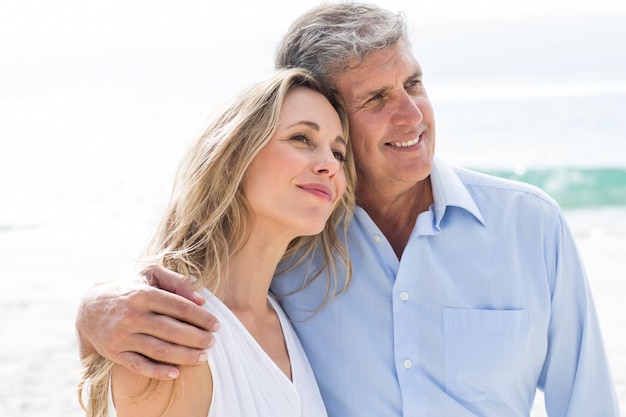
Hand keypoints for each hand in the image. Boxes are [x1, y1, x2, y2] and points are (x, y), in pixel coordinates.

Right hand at [76, 265, 219, 379]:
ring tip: (203, 357)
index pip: (180, 307)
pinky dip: (158, 372)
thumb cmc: (129, 288)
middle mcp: (132, 315)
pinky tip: (176, 373)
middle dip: (197, 338)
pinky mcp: (115, 353)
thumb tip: (201, 299)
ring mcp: (123, 336)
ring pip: (160, 350)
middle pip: (173, 331)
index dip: (202, 317)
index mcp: (144, 294)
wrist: (90, 307)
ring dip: (185, 356)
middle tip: (212, 342)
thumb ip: (176, 282)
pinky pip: (140, 366)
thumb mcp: (150, 274)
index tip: (216, 324)